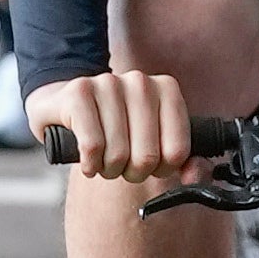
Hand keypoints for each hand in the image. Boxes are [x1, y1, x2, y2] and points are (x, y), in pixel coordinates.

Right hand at [31, 65, 209, 188]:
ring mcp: (108, 83)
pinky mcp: (79, 93)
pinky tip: (87, 159)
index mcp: (166, 89)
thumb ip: (183, 160)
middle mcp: (140, 81)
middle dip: (132, 172)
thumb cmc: (113, 127)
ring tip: (103, 158)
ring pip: (118, 154)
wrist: (62, 105)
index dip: (162, 168)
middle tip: (122, 163)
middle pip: (148, 156)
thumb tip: (196, 176)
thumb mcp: (152, 140)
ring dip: (108, 169)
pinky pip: (92, 147)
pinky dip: (89, 164)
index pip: (177, 151)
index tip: (150, 163)